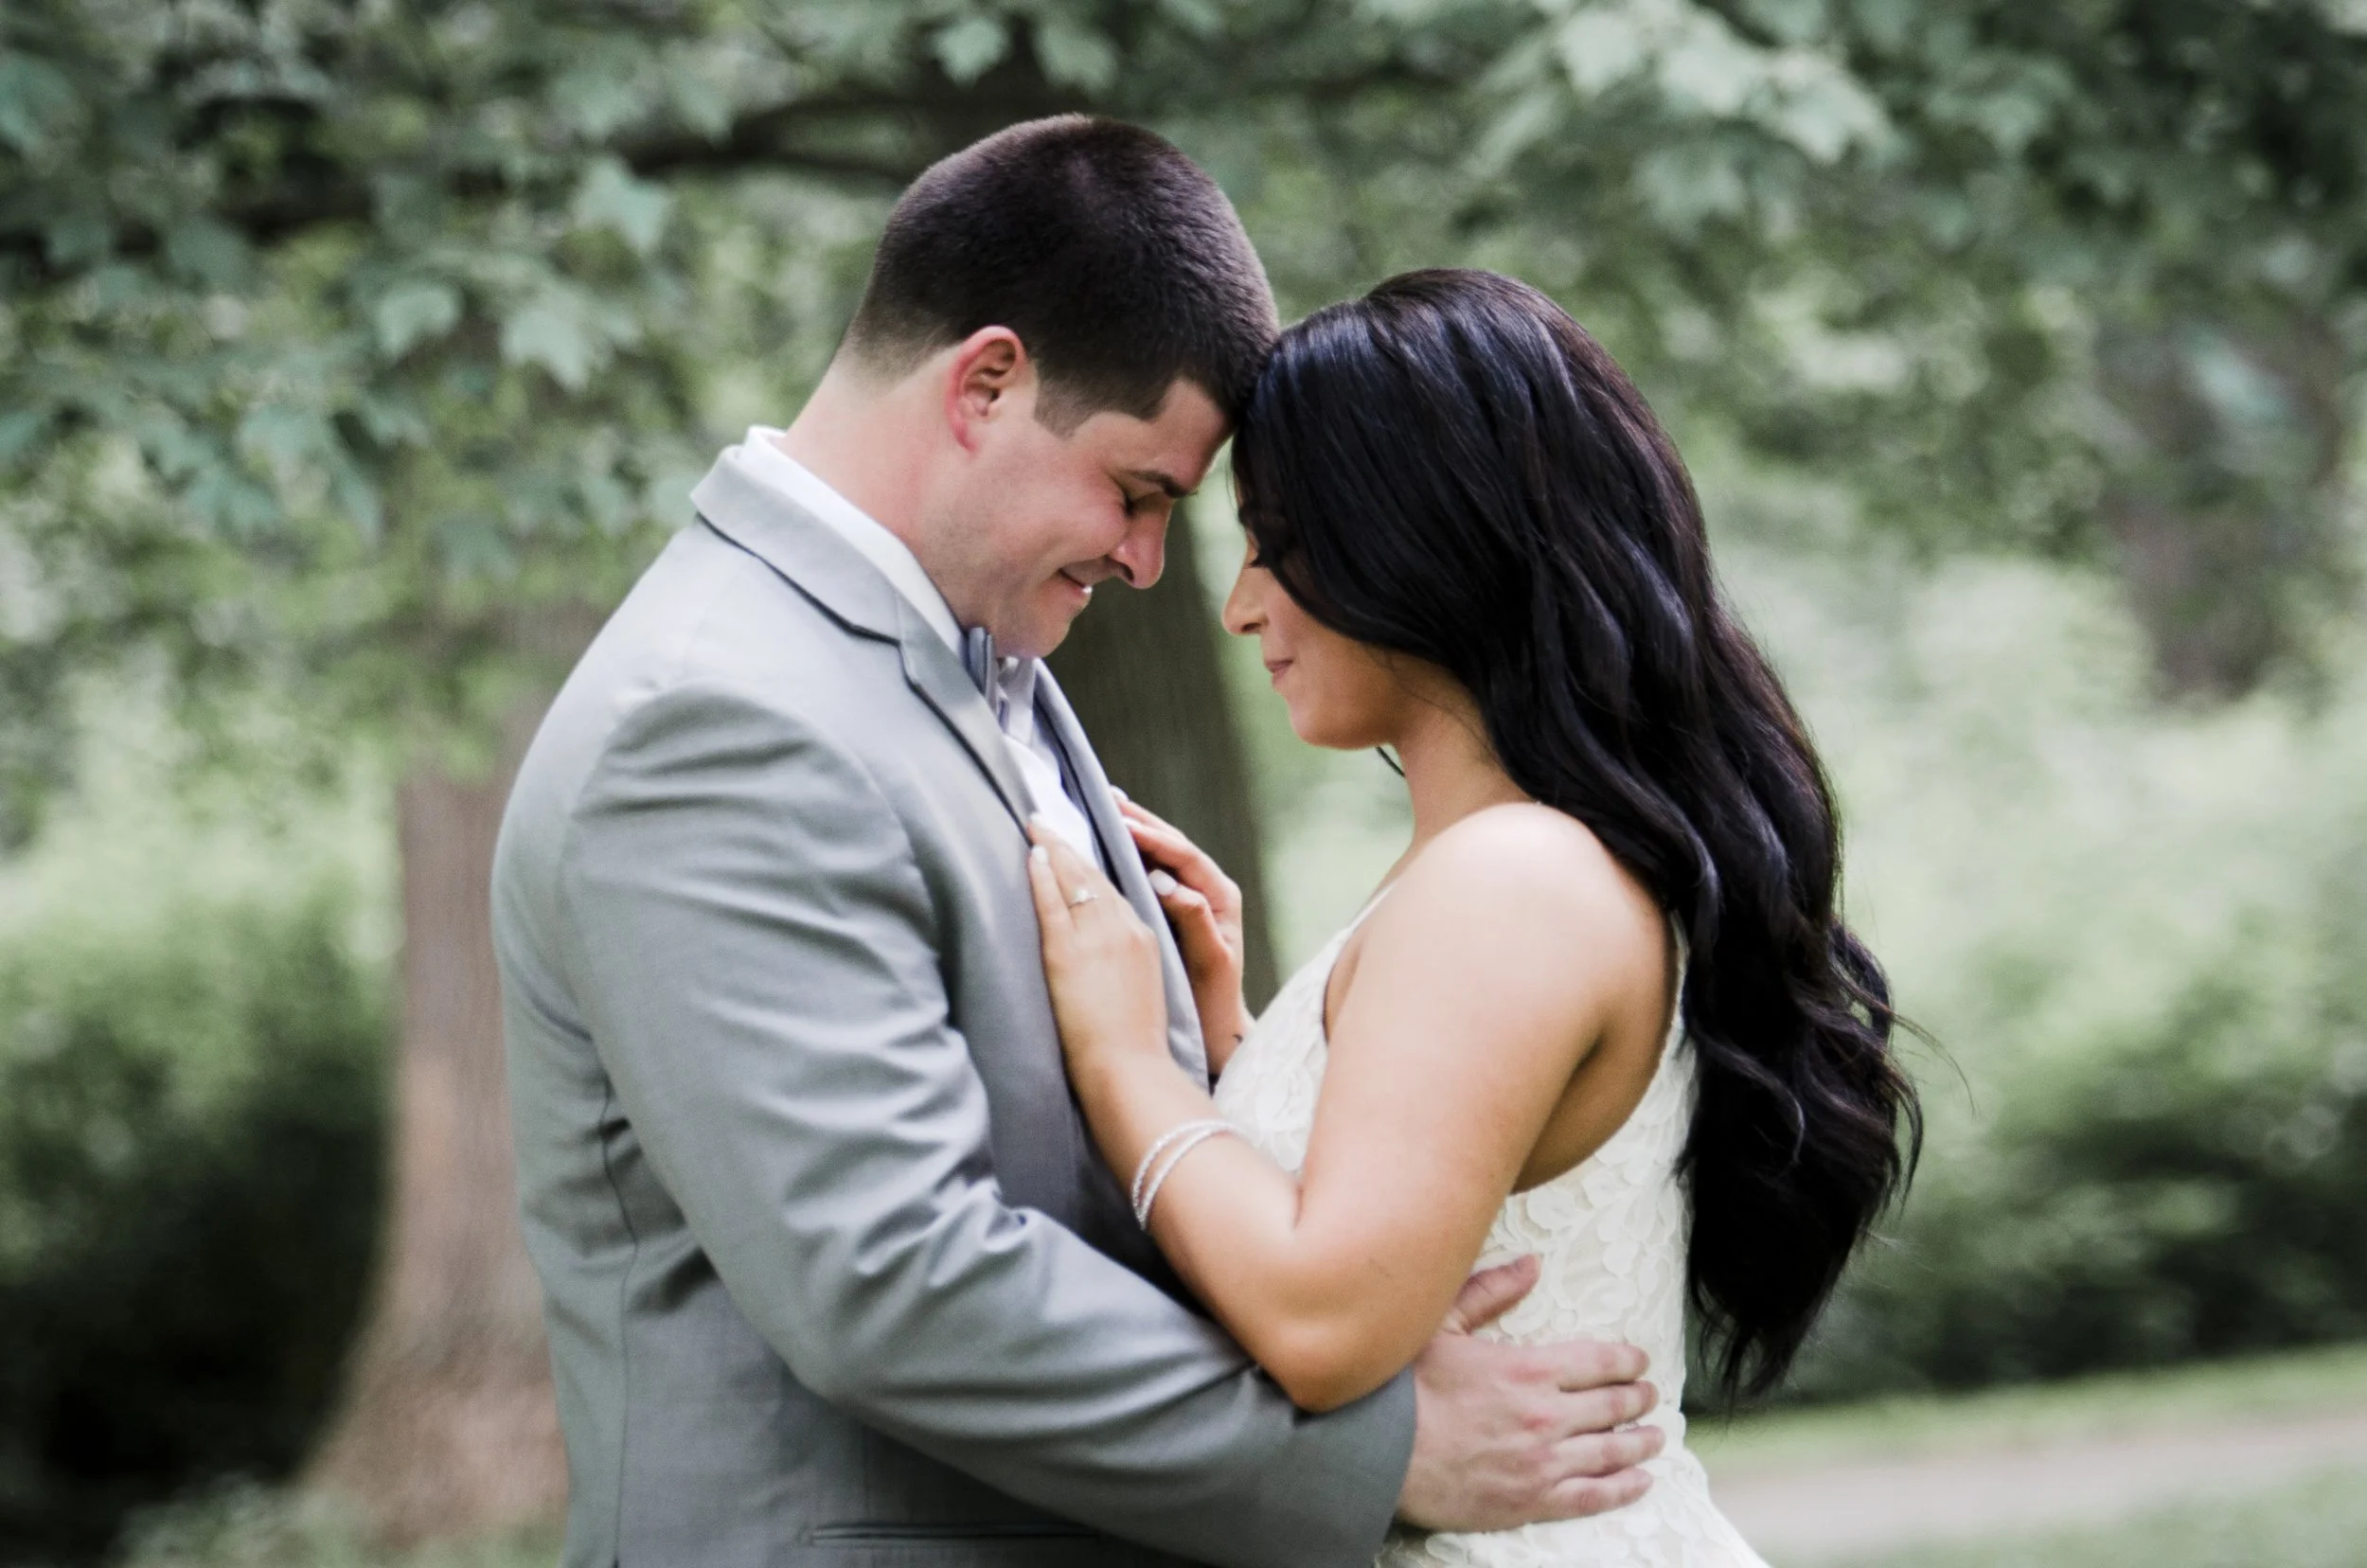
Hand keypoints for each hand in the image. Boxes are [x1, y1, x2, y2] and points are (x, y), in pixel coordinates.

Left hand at [1025, 821, 1170, 1093]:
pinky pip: (1053, 900)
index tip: (1074, 847)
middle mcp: (1124, 928)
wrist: (1130, 1069)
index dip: (1089, 866)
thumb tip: (1099, 958)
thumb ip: (1121, 963)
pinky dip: (1043, 874)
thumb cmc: (1132, 1044)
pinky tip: (1033, 853)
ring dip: (1054, 847)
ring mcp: (1098, 937)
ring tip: (1036, 825)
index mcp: (1143, 937)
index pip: (1113, 889)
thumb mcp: (1139, 990)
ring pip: (1075, 879)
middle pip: (1094, 875)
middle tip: (1047, 818)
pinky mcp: (1069, 951)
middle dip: (1071, 845)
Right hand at [1116, 795, 1249, 1069]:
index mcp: (1222, 897)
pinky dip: (1133, 854)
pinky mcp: (1177, 909)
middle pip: (1174, 845)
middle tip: (1110, 799)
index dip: (1154, 838)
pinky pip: (1154, 872)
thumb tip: (1170, 883)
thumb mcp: (1208, 960)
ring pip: (1163, 855)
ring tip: (1109, 809)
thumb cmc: (1213, 999)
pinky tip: (1112, 843)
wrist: (1217, 1028)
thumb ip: (1194, 919)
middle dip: (1143, 822)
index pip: (1185, 856)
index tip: (1124, 824)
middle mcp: (1210, 890)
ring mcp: (1194, 897)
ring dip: (1137, 832)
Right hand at [1399, 1256, 1663, 1530]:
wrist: (1378, 1455)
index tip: (1638, 1361)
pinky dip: (1625, 1488)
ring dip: (1641, 1442)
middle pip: (1614, 1405)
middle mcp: (1546, 1416)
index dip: (1627, 1360)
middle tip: (1649, 1396)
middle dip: (1639, 1399)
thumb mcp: (1443, 1326)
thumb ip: (1491, 1292)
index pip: (1600, 1360)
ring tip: (1655, 1437)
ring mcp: (1543, 1462)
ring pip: (1612, 1451)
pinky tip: (1642, 1481)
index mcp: (1529, 1369)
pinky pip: (1594, 1495)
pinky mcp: (1533, 1501)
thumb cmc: (1405, 1387)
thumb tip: (1531, 1263)